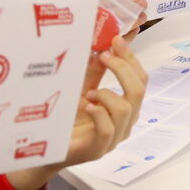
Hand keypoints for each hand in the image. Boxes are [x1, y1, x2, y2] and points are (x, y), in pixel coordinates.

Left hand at [56, 34, 146, 169]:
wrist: (49, 148)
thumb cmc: (68, 119)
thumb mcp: (83, 88)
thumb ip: (96, 70)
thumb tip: (105, 45)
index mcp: (126, 106)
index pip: (141, 79)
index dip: (131, 58)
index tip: (116, 40)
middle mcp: (125, 121)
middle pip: (139, 90)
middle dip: (123, 67)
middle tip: (104, 55)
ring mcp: (114, 137)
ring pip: (126, 109)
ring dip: (106, 94)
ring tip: (89, 93)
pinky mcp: (98, 149)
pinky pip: (108, 129)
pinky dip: (98, 113)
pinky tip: (87, 106)